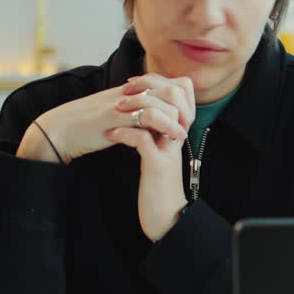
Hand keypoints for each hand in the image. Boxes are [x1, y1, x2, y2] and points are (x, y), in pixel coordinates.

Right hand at [17, 75, 189, 164]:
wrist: (61, 130)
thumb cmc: (89, 125)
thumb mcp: (119, 114)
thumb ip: (138, 112)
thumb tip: (160, 118)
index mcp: (134, 90)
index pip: (170, 84)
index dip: (183, 101)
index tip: (183, 120)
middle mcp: (132, 92)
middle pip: (174, 89)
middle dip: (186, 110)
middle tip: (185, 127)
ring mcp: (125, 102)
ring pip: (165, 100)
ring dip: (178, 120)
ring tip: (180, 136)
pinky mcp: (117, 116)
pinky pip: (149, 116)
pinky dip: (165, 128)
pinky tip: (169, 139)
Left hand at [107, 75, 196, 241]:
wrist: (165, 213)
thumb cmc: (158, 180)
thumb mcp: (160, 148)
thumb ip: (156, 126)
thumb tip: (142, 106)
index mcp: (179, 126)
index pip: (181, 88)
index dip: (156, 80)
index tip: (132, 86)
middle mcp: (178, 133)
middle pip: (174, 93)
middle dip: (145, 88)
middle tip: (122, 96)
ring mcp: (169, 148)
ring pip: (159, 113)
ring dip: (134, 108)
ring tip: (115, 114)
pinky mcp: (158, 165)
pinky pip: (142, 140)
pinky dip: (125, 133)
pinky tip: (112, 135)